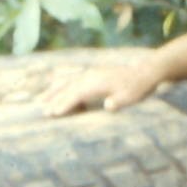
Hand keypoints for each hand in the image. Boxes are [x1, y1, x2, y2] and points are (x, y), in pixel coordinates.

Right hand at [41, 54, 165, 116]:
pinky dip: (61, 84)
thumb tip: (109, 106)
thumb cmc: (137, 88)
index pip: (75, 94)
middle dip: (54, 100)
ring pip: (67, 82)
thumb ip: (118, 102)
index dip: (64, 104)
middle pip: (67, 88)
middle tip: (43, 112)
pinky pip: (72, 78)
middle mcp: (90, 77)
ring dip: (54, 91)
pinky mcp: (92, 74)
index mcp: (96, 83)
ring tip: (41, 100)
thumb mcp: (130, 97)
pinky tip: (56, 87)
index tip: (53, 114)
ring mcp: (90, 74)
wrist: (144, 72)